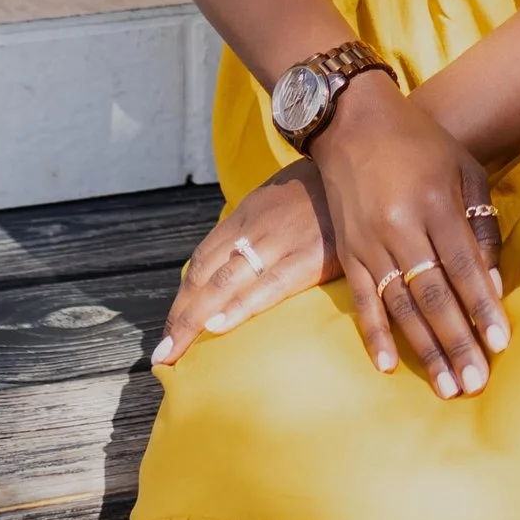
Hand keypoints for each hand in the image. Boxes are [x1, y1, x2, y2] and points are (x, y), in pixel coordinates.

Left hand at [153, 166, 333, 370]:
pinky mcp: (309, 256)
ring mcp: (279, 243)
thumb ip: (259, 228)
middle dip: (180, 318)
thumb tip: (242, 257)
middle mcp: (253, 230)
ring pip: (223, 284)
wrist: (356, 165)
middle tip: (162, 354)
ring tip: (175, 352)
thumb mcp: (278, 199)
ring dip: (194, 321)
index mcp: (245, 217)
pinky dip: (239, 307)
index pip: (201, 261)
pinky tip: (218, 327)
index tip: (171, 327)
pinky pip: (268, 286)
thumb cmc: (320, 188)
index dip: (183, 297)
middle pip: (204, 278)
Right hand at [311, 77, 509, 398]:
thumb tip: (494, 282)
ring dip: (424, 349)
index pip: (464, 266)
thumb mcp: (466, 170)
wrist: (353, 122)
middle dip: (457, 342)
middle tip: (475, 383)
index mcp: (436, 203)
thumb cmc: (421, 144)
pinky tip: (389, 366)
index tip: (500, 344)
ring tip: (445, 386)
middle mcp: (401, 226)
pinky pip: (363, 300)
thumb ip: (482, 225)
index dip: (482, 306)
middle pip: (434, 294)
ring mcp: (370, 241)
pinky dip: (375, 334)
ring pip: (401, 306)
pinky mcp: (348, 251)